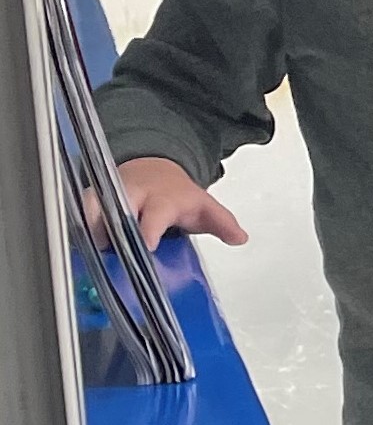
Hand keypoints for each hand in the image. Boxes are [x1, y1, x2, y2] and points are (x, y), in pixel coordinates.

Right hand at [92, 156, 248, 252]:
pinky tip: (83, 250)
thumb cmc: (178, 196)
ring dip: (91, 228)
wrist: (155, 171)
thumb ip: (223, 224)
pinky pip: (82, 211)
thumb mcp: (205, 208)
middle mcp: (134, 194)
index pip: (154, 214)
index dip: (149, 229)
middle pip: (117, 208)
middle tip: (109, 253)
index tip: (147, 245)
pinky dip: (81, 228)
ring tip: (93, 254)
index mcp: (162, 199)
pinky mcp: (94, 198)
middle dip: (112, 228)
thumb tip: (240, 237)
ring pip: (93, 207)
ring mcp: (111, 194)